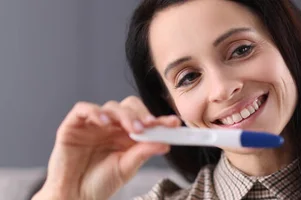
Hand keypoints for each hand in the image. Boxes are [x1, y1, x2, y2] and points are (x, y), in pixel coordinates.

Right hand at [33, 96, 180, 199]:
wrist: (74, 196)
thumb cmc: (99, 183)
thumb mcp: (127, 168)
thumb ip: (143, 152)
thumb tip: (165, 142)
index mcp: (127, 135)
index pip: (145, 120)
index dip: (160, 119)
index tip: (174, 123)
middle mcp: (112, 126)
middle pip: (129, 107)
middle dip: (141, 114)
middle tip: (149, 125)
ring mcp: (93, 124)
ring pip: (111, 107)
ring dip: (124, 115)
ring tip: (132, 129)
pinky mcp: (73, 125)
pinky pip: (83, 109)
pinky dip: (95, 112)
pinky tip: (105, 122)